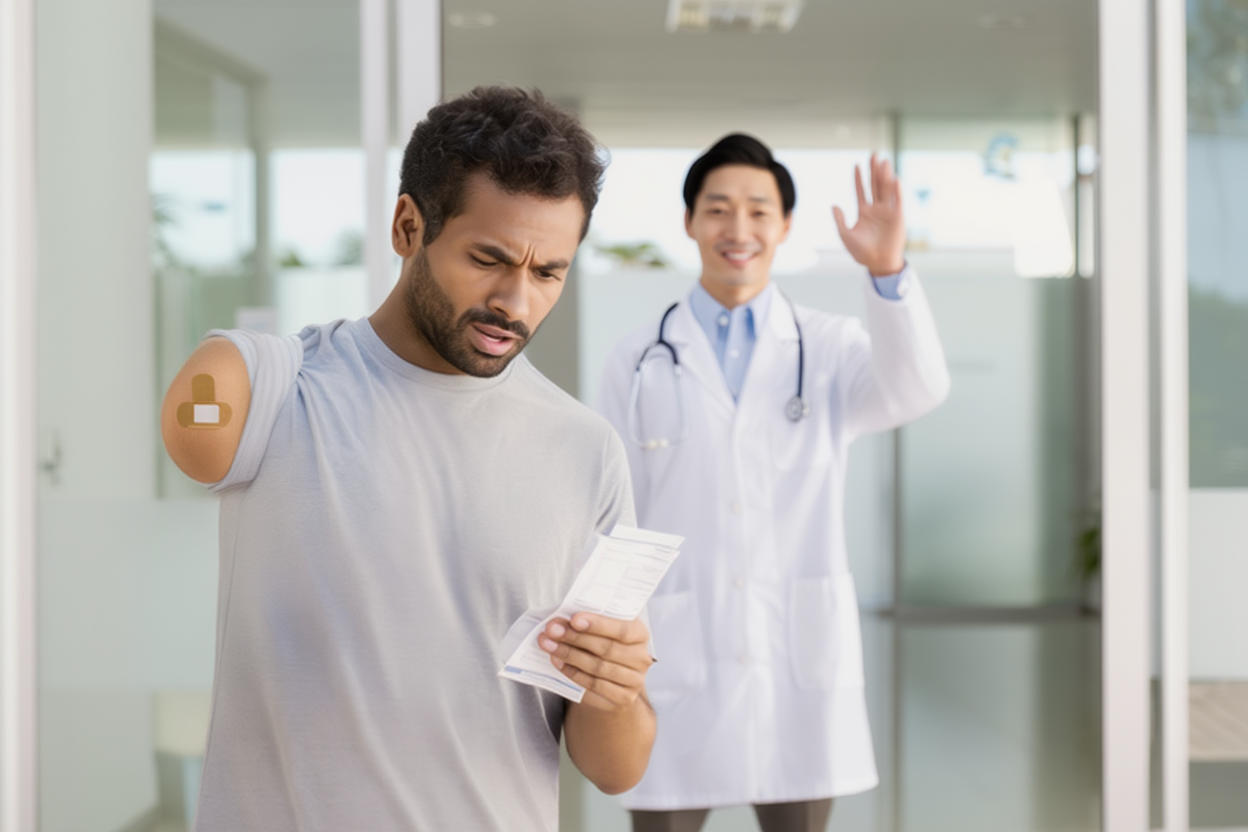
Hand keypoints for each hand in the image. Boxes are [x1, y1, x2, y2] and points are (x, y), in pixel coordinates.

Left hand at [539, 613, 652, 710]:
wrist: (615, 679)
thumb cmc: (606, 645)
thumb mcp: (605, 630)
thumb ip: (589, 623)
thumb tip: (560, 620)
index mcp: (641, 634)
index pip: (622, 629)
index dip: (598, 624)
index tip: (574, 619)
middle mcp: (642, 658)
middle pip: (606, 648)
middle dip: (575, 638)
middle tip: (551, 630)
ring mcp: (634, 681)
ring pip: (597, 667)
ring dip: (569, 655)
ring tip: (548, 645)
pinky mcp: (623, 698)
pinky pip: (593, 685)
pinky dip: (573, 673)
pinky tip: (558, 662)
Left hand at [832, 152, 906, 276]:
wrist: (878, 263)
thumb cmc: (861, 252)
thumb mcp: (845, 236)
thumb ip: (840, 220)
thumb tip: (834, 205)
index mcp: (864, 212)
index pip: (861, 191)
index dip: (859, 179)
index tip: (856, 165)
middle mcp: (877, 209)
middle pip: (875, 185)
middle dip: (873, 170)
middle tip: (873, 155)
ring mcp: (888, 212)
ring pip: (885, 189)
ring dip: (884, 175)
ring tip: (883, 161)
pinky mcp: (898, 217)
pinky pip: (897, 201)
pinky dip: (896, 190)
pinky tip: (894, 179)